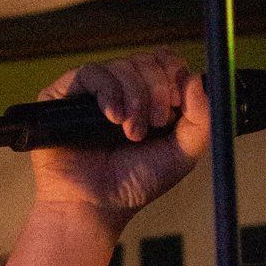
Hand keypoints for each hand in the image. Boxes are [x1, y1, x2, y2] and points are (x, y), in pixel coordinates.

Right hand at [30, 48, 208, 231]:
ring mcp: (94, 91)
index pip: (165, 61)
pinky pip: (92, 72)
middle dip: (157, 90)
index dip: (174, 72)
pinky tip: (113, 117)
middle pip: (146, 60)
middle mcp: (122, 91)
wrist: (96, 206)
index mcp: (149, 99)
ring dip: (135, 99)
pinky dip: (109, 92)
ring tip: (130, 133)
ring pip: (122, 65)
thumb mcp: (182, 153)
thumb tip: (194, 78)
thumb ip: (200, 118)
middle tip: (155, 123)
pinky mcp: (64, 94)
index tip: (177, 102)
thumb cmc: (134, 184)